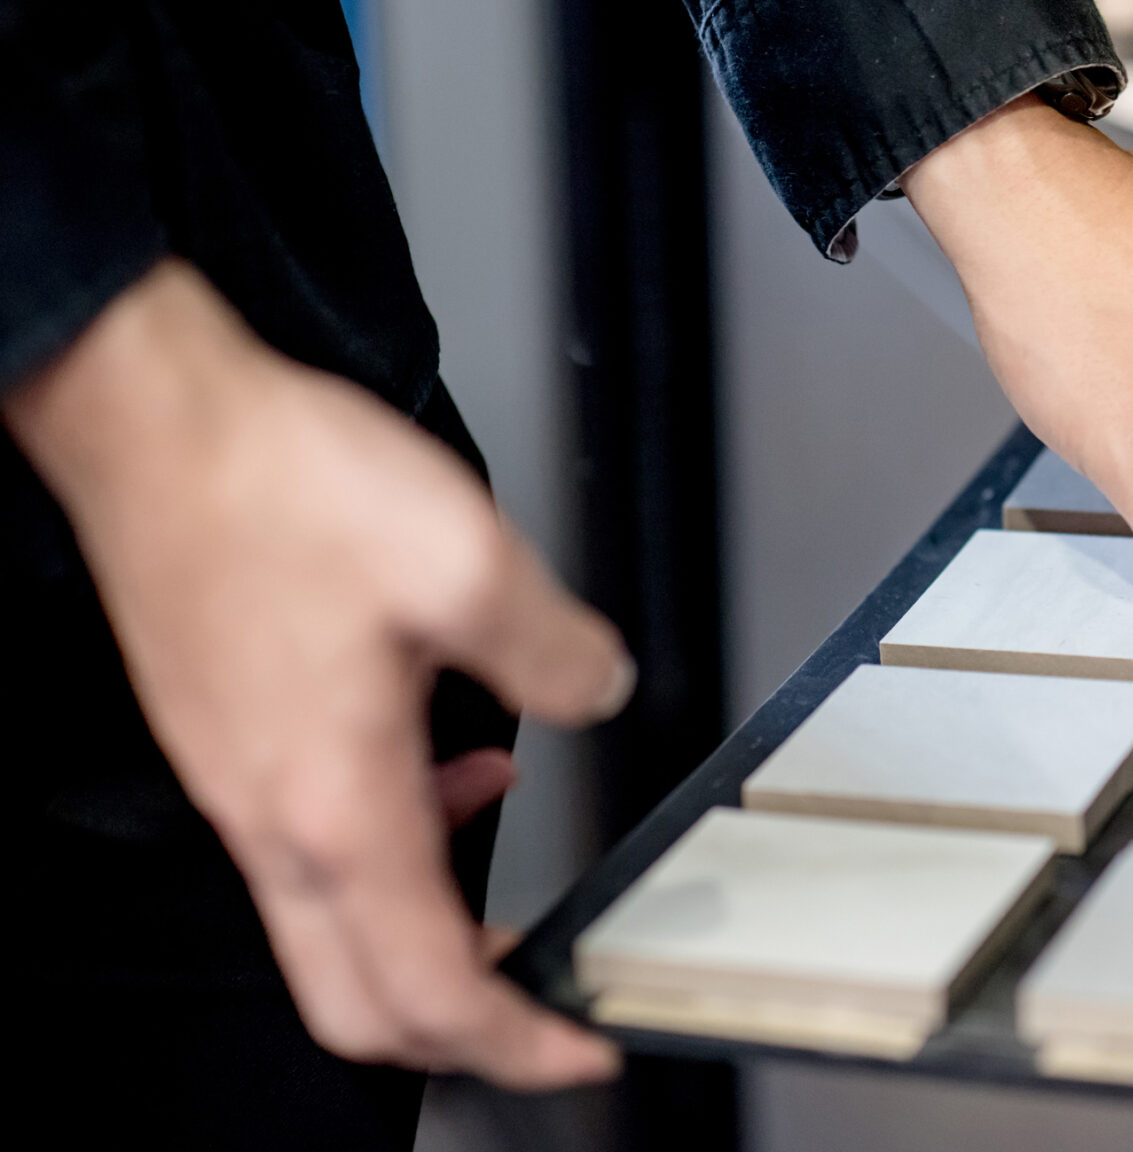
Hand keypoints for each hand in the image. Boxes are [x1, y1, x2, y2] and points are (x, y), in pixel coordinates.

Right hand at [2, 260, 629, 1088]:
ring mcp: (244, 787)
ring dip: (431, 937)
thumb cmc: (275, 485)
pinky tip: (456, 768)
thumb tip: (595, 689)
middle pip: (360, 1001)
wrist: (154, 423)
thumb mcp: (464, 560)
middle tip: (543, 1013)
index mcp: (336, 806)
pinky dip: (401, 845)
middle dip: (460, 1031)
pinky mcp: (235, 742)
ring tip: (512, 910)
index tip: (580, 1049)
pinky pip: (319, 845)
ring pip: (336, 929)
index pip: (429, 992)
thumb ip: (554, 649)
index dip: (516, 1044)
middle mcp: (275, 819)